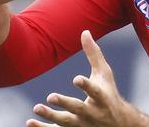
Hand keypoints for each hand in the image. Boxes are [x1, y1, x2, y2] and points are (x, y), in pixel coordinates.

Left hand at [26, 30, 148, 126]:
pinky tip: (30, 122)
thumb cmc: (109, 94)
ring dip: (51, 116)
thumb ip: (94, 54)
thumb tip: (85, 31)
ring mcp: (82, 124)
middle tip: (51, 96)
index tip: (76, 79)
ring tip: (37, 107)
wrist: (118, 125)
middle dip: (65, 103)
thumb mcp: (104, 74)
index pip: (95, 91)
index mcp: (101, 97)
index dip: (86, 85)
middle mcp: (92, 113)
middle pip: (78, 109)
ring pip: (65, 122)